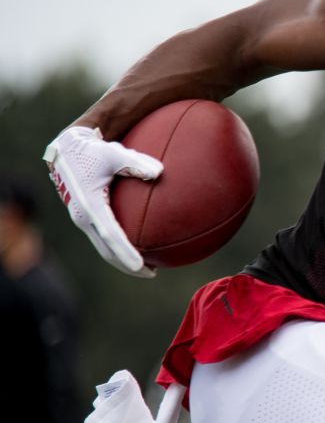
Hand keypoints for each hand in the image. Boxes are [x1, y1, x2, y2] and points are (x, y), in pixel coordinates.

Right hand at [43, 126, 162, 277]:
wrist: (66, 150)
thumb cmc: (93, 151)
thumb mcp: (114, 154)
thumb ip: (136, 162)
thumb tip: (159, 172)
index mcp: (90, 206)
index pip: (111, 235)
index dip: (126, 252)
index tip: (141, 265)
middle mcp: (84, 217)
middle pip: (106, 250)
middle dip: (127, 264)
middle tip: (152, 273)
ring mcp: (83, 218)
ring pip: (104, 247)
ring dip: (123, 259)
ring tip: (148, 267)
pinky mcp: (86, 216)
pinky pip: (103, 237)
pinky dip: (118, 247)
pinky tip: (138, 247)